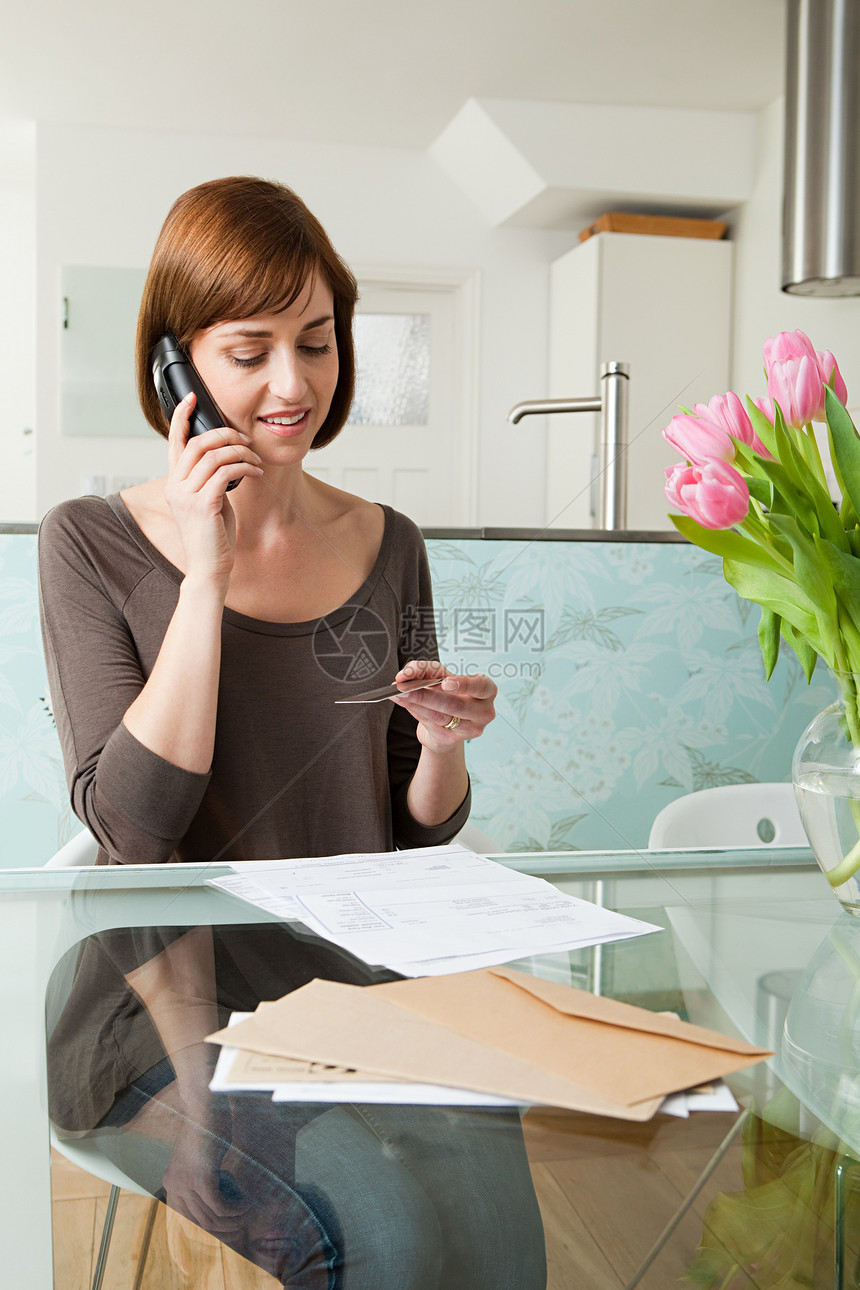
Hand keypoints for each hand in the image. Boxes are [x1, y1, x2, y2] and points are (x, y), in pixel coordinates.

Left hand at [161, 1117, 250, 1238]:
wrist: (204, 1106)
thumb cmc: (205, 1125)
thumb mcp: (198, 1155)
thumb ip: (200, 1175)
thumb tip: (215, 1196)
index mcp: (170, 1182)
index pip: (185, 1218)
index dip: (207, 1224)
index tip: (226, 1222)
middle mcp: (173, 1186)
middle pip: (198, 1222)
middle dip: (222, 1226)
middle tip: (241, 1221)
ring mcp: (185, 1183)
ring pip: (210, 1217)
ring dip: (231, 1219)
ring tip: (246, 1211)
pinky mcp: (201, 1178)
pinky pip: (219, 1206)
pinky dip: (235, 1209)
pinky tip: (246, 1204)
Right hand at [163, 392, 262, 581]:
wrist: (209, 568)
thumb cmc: (212, 536)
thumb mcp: (208, 501)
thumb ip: (210, 479)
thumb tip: (226, 457)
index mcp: (174, 483)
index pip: (174, 442)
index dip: (181, 417)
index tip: (192, 399)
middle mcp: (175, 487)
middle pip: (197, 443)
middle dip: (226, 435)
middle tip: (246, 440)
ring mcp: (186, 496)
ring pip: (213, 456)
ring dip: (240, 453)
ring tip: (255, 461)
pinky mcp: (203, 505)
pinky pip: (226, 473)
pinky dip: (244, 468)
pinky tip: (255, 473)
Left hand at [392, 659, 496, 753]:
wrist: (445, 726)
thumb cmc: (448, 695)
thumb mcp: (443, 678)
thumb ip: (428, 671)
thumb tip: (407, 674)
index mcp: (487, 690)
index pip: (479, 685)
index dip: (463, 683)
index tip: (445, 682)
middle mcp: (484, 711)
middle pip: (455, 704)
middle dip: (426, 695)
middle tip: (405, 687)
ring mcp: (470, 728)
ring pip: (441, 715)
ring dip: (416, 703)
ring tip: (398, 693)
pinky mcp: (452, 739)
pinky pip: (431, 724)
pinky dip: (414, 711)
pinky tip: (403, 702)